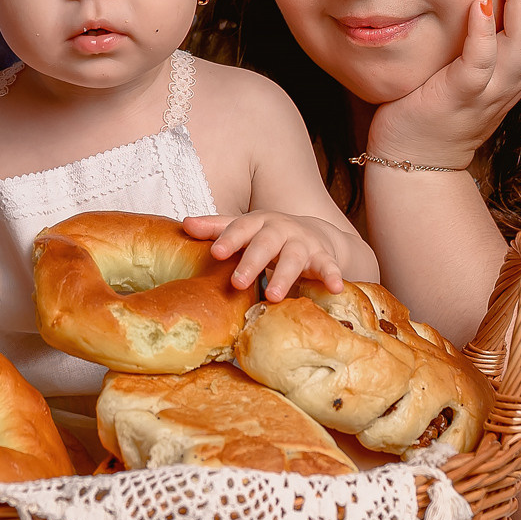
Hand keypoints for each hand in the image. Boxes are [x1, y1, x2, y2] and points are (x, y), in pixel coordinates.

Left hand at [183, 211, 349, 300]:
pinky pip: (329, 266)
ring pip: (293, 257)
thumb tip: (184, 224)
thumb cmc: (268, 235)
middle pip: (265, 243)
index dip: (228, 240)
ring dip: (284, 276)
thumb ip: (216, 228)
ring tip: (273, 296)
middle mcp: (279, 229)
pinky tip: (335, 288)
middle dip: (252, 261)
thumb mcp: (244, 229)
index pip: (239, 228)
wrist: (314, 234)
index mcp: (257, 223)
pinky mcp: (323, 257)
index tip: (215, 253)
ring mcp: (302, 242)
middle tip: (237, 283)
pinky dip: (333, 275)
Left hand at [369, 0, 520, 169]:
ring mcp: (489, 90)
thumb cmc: (435, 105)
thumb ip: (481, 35)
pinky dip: (483, 33)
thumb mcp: (468, 66)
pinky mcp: (460, 98)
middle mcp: (512, 79)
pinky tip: (477, 2)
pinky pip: (480, 64)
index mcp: (517, 69)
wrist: (414, 159)